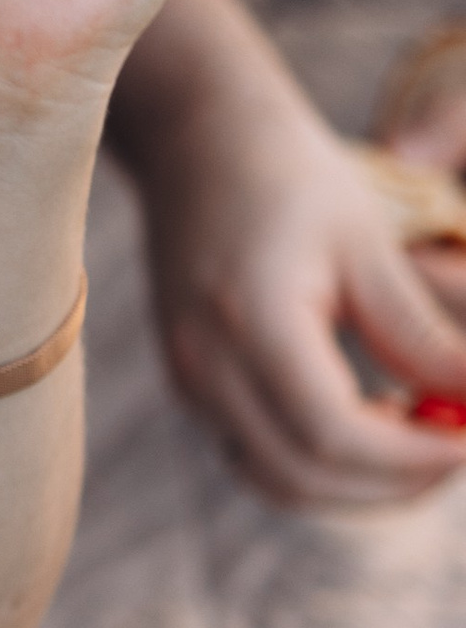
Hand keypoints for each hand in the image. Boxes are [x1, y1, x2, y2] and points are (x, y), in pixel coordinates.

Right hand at [114, 0, 465, 508]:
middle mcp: (204, 363)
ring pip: (275, 479)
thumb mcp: (369, 244)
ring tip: (417, 437)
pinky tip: (368, 419)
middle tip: (455, 451)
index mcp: (251, 319)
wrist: (196, 141)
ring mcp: (188, 379)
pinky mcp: (189, 382)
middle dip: (391, 482)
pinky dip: (318, 462)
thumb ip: (420, 334)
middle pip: (301, 475)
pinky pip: (256, 454)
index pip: (332, 434)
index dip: (410, 456)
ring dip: (354, 485)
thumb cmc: (290, 175)